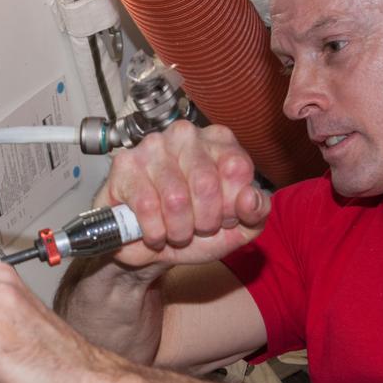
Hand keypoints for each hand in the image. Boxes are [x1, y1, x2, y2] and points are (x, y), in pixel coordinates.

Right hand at [98, 121, 269, 267]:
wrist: (151, 246)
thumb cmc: (195, 228)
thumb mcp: (237, 227)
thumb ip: (256, 213)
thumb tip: (251, 197)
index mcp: (219, 141)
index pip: (238, 168)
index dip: (232, 205)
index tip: (224, 218)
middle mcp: (186, 135)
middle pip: (206, 183)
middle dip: (205, 222)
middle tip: (197, 229)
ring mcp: (153, 147)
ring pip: (175, 198)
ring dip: (179, 230)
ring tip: (175, 232)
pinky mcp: (125, 166)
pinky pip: (147, 206)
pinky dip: (155, 232)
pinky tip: (155, 233)